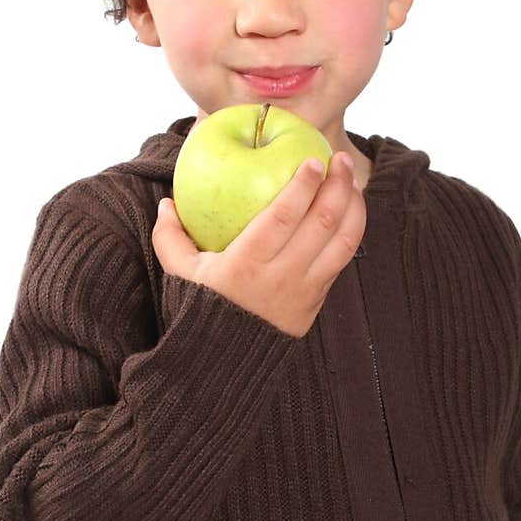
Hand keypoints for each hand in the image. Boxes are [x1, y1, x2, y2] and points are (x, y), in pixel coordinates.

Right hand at [152, 151, 366, 338]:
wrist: (228, 361)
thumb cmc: (204, 309)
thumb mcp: (181, 275)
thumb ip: (169, 237)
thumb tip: (165, 203)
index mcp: (248, 263)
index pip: (285, 216)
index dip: (303, 185)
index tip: (312, 160)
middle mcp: (283, 275)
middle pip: (322, 222)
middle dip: (338, 185)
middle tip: (339, 159)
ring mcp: (305, 289)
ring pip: (343, 241)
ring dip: (354, 206)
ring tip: (351, 181)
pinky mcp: (318, 299)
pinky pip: (343, 259)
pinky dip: (352, 230)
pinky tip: (350, 210)